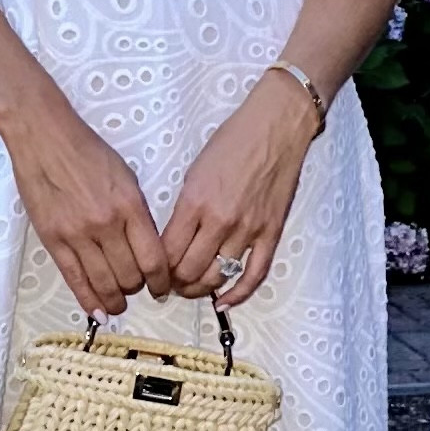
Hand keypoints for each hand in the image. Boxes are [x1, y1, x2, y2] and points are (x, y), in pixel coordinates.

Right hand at [4, 94, 167, 317]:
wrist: (45, 138)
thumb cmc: (87, 152)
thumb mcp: (126, 177)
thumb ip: (137, 213)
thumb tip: (146, 249)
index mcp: (130, 206)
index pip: (154, 258)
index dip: (161, 280)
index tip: (163, 287)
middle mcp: (106, 224)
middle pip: (130, 276)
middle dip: (138, 288)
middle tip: (138, 290)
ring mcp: (77, 235)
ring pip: (104, 283)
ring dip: (115, 300)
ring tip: (119, 304)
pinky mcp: (54, 240)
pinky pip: (75, 279)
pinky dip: (88, 300)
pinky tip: (98, 311)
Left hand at [156, 73, 315, 304]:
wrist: (275, 127)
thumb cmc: (233, 141)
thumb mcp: (194, 171)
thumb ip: (184, 208)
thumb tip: (173, 240)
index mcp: (195, 202)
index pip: (167, 252)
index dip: (156, 269)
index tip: (153, 272)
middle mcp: (220, 220)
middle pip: (189, 271)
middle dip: (175, 283)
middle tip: (170, 283)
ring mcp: (248, 229)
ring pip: (217, 278)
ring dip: (200, 290)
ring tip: (191, 288)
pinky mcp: (270, 233)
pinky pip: (254, 275)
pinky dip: (237, 295)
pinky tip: (223, 302)